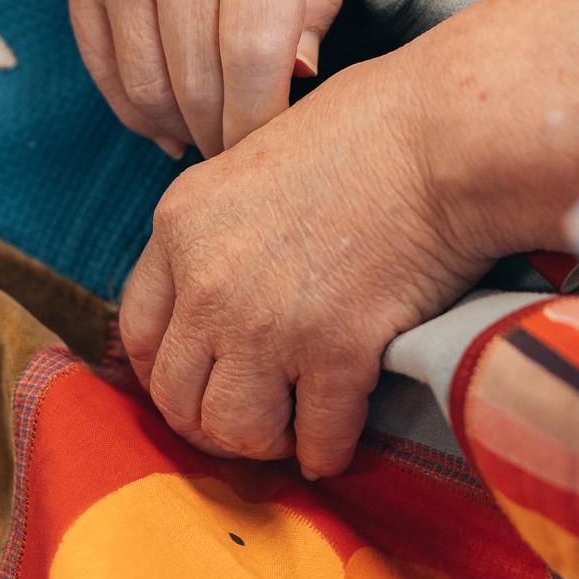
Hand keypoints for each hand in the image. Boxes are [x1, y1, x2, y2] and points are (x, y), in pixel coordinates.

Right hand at [70, 0, 349, 154]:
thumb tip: (298, 76)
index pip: (257, 51)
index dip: (266, 119)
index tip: (281, 145)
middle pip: (199, 79)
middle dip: (229, 135)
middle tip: (251, 152)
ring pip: (148, 85)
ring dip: (185, 130)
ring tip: (217, 136)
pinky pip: (104, 67)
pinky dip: (138, 110)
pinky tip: (172, 120)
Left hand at [118, 59, 491, 476]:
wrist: (440, 139)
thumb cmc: (368, 127)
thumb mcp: (258, 157)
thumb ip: (228, 223)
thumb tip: (235, 274)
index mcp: (180, 223)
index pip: (138, 328)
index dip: (166, 371)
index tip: (197, 383)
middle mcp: (207, 281)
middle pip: (175, 394)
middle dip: (209, 420)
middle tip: (248, 420)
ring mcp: (266, 323)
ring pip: (233, 429)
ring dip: (263, 440)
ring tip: (290, 431)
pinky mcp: (335, 353)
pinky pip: (317, 439)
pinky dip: (327, 450)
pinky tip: (337, 440)